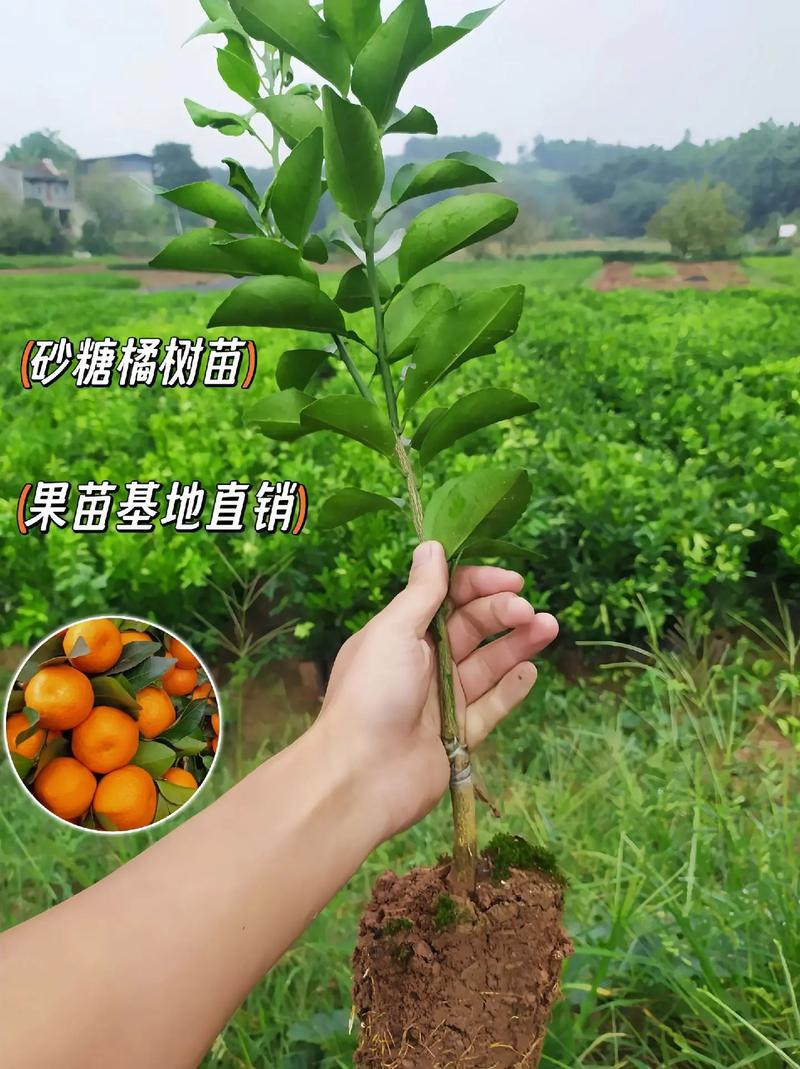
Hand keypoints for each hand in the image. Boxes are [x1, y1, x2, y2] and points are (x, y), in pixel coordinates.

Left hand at [315, 541, 557, 840]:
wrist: (359, 776)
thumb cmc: (370, 695)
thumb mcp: (394, 631)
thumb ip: (422, 593)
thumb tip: (433, 545)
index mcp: (403, 633)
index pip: (449, 598)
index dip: (480, 586)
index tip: (512, 581)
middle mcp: (424, 662)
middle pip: (473, 628)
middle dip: (504, 614)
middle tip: (530, 613)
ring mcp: (443, 700)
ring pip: (489, 664)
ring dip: (518, 645)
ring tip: (548, 628)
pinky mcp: (459, 736)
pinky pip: (492, 707)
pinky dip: (511, 689)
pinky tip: (530, 672)